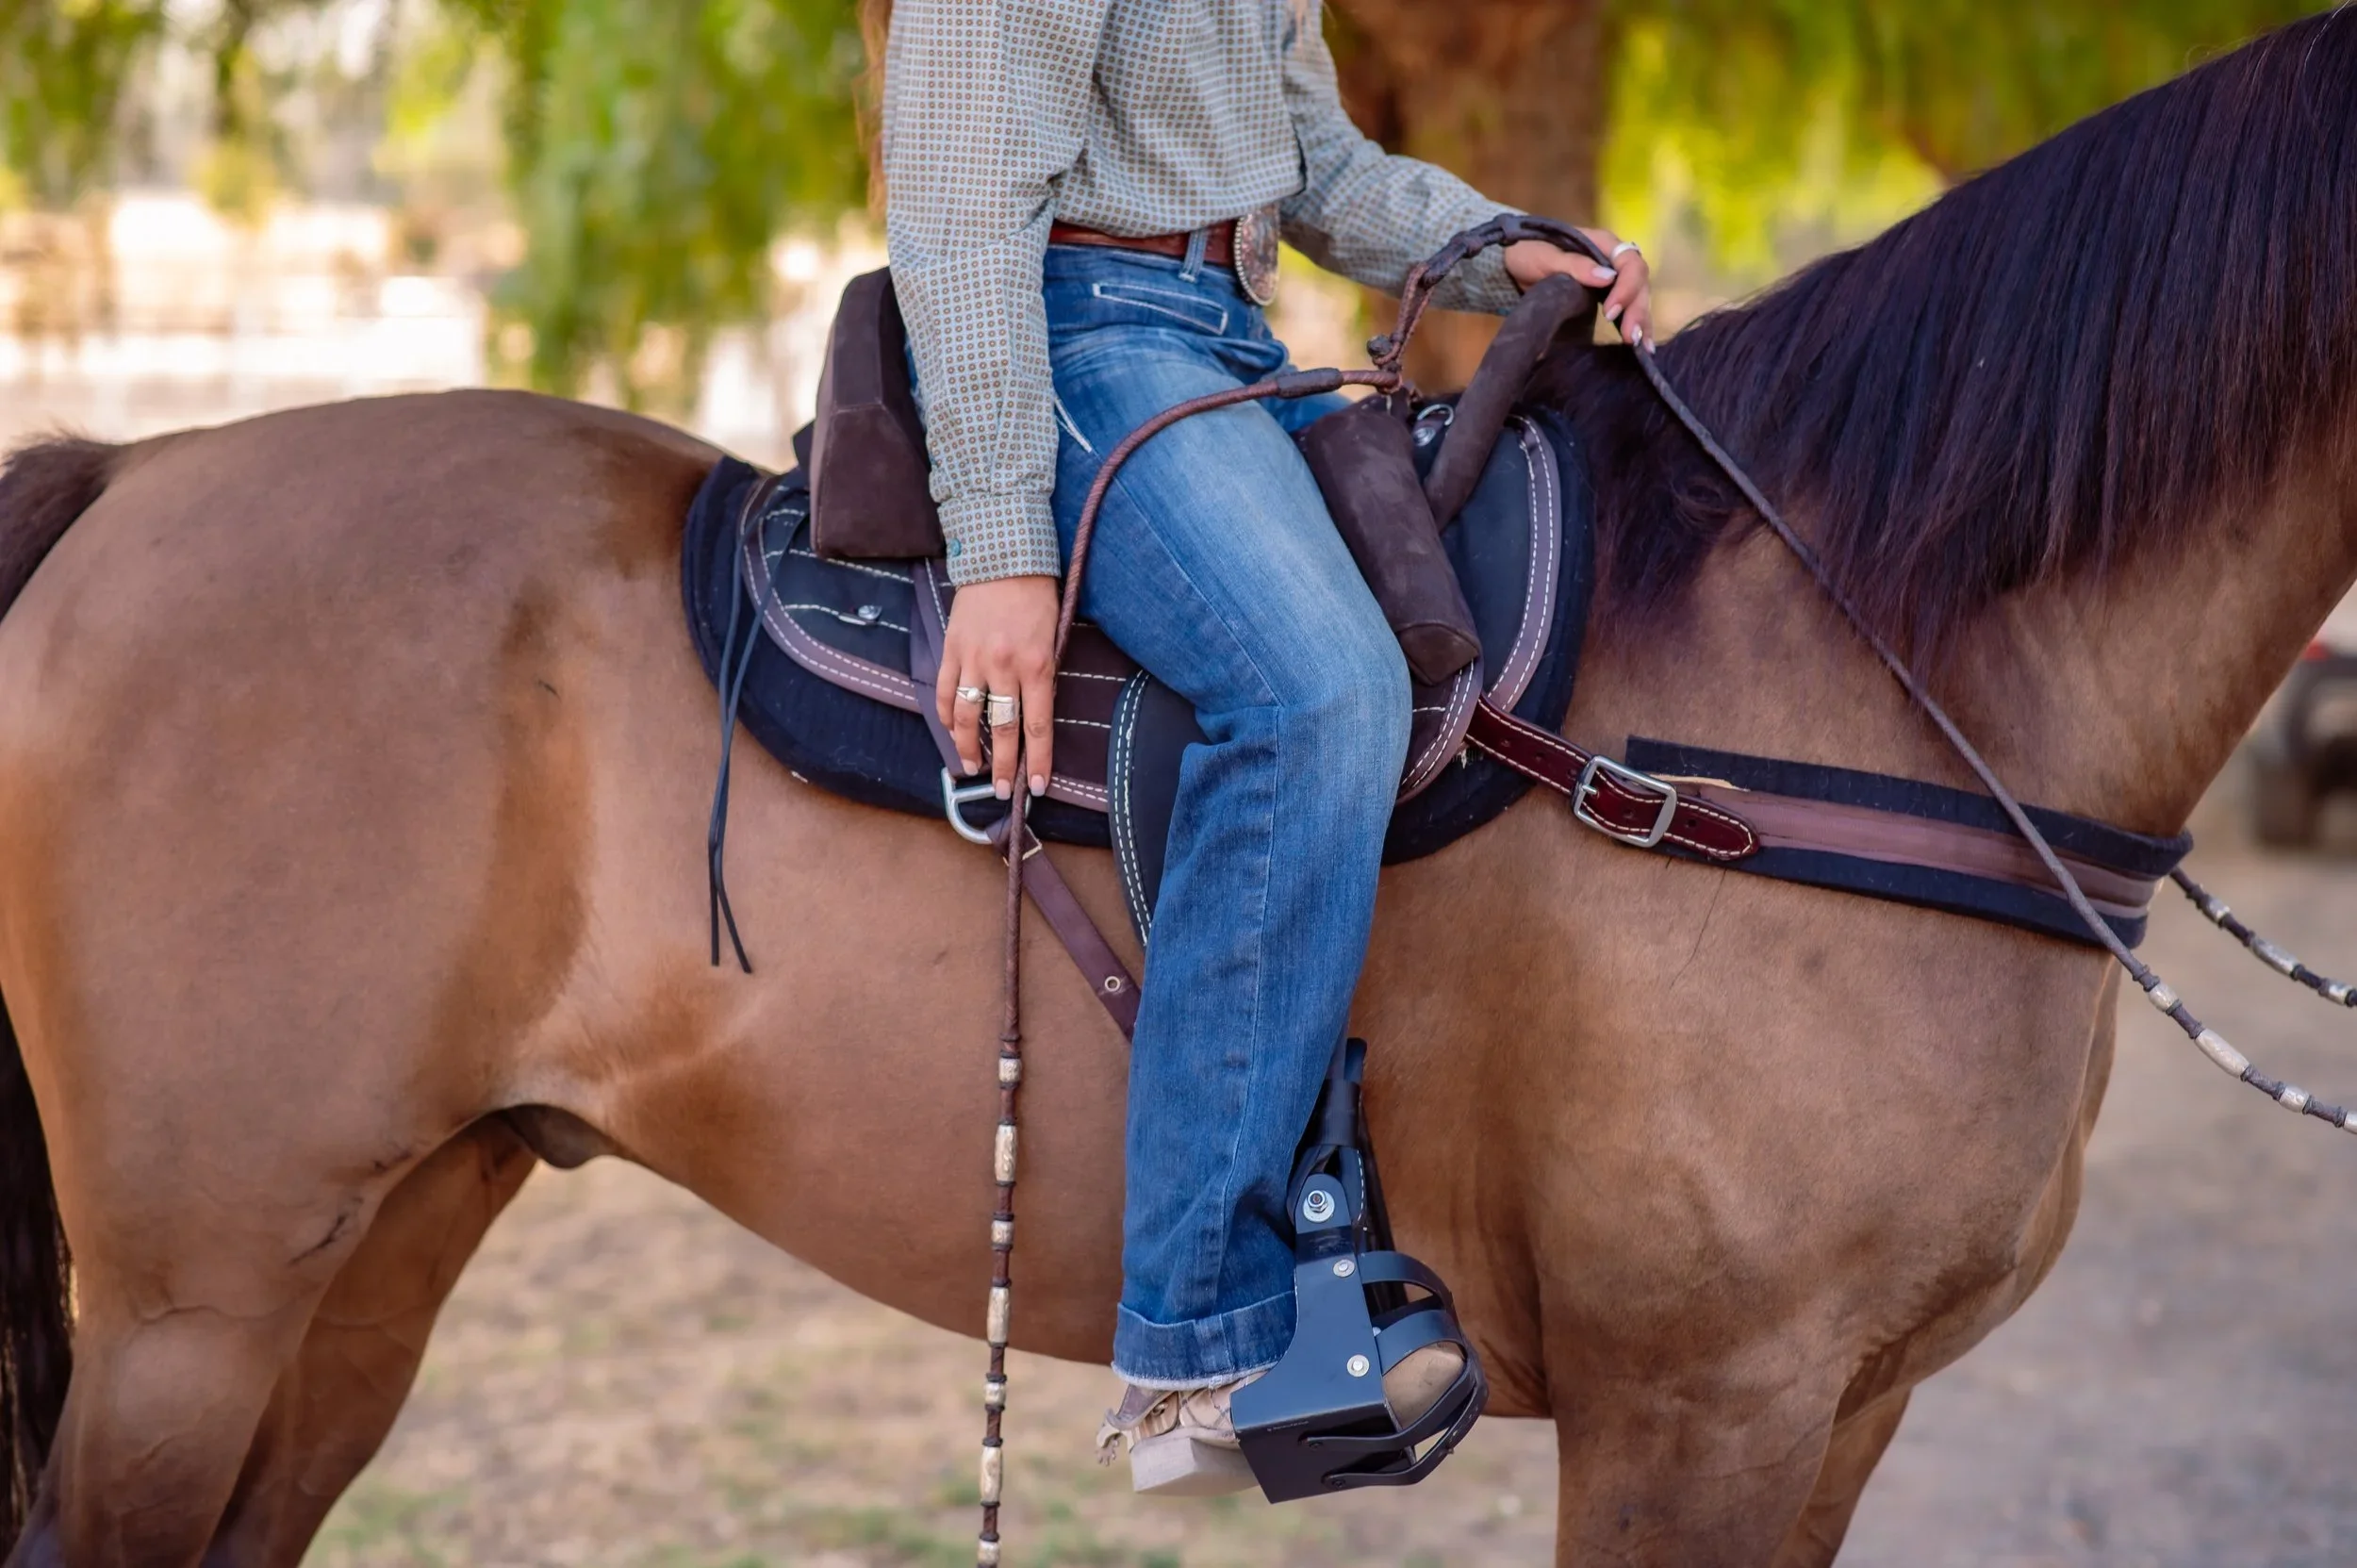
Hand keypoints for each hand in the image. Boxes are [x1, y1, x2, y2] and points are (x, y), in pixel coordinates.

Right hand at [937, 574, 1058, 798]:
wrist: (1003, 556)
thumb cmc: (1037, 595)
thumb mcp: (1054, 635)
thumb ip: (1045, 673)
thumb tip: (1036, 714)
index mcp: (1037, 664)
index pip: (1038, 725)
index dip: (1037, 760)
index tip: (1036, 786)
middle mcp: (1004, 667)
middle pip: (1003, 729)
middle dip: (1005, 765)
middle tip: (1005, 791)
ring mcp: (974, 659)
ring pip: (968, 717)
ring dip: (969, 747)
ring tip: (973, 768)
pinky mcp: (952, 650)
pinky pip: (946, 692)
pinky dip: (948, 716)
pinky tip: (953, 731)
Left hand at [1506, 228, 1651, 347]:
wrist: (1514, 264)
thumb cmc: (1528, 253)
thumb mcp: (1545, 257)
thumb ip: (1574, 265)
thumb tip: (1607, 278)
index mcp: (1603, 243)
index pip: (1630, 263)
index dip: (1626, 288)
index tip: (1611, 313)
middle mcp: (1613, 259)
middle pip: (1639, 282)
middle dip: (1637, 310)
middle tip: (1630, 339)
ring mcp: (1612, 277)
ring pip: (1638, 296)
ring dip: (1642, 321)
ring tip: (1643, 348)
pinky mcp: (1607, 295)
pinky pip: (1628, 307)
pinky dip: (1635, 325)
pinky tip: (1641, 346)